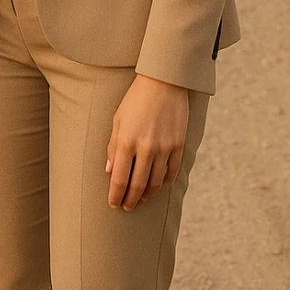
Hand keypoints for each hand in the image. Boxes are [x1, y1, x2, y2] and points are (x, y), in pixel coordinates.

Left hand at [106, 74, 188, 210]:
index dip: (116, 195)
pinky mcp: (179, 145)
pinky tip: (158, 185)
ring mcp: (165, 148)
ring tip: (141, 198)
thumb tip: (110, 171)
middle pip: (138, 185)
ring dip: (147, 194)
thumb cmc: (135, 100)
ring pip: (156, 182)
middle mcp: (146, 148)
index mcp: (127, 141)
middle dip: (130, 199)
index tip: (113, 204)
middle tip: (126, 207)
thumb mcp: (118, 120)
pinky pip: (172, 171)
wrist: (163, 82)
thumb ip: (114, 147)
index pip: (120, 179)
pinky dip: (164, 182)